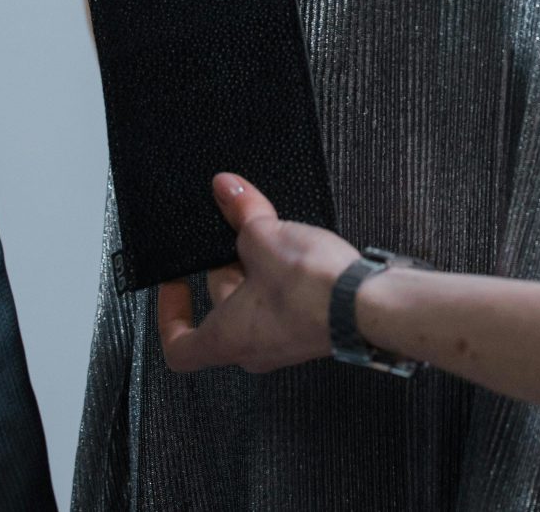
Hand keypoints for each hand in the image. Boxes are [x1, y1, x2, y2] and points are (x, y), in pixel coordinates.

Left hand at [155, 172, 360, 373]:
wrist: (369, 305)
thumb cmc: (312, 291)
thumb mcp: (265, 238)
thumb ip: (242, 212)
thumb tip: (226, 188)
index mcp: (226, 339)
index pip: (179, 347)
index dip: (170, 315)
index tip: (175, 284)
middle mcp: (254, 350)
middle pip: (222, 314)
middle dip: (225, 270)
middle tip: (231, 236)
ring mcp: (286, 343)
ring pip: (256, 306)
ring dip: (257, 272)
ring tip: (268, 235)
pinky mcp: (312, 330)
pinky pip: (285, 305)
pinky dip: (283, 278)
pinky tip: (296, 248)